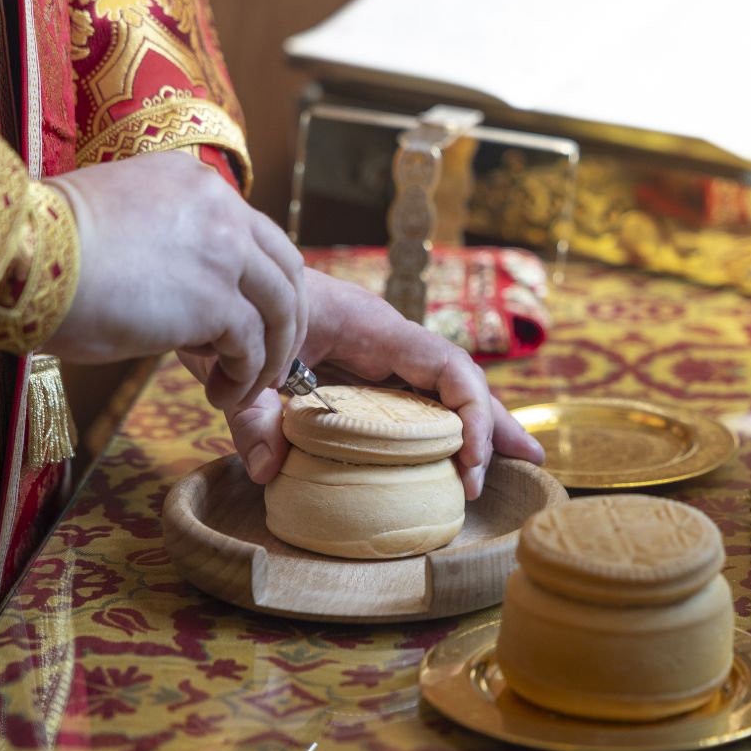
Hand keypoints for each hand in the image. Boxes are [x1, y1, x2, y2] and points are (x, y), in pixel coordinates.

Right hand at [42, 151, 306, 408]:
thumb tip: (176, 289)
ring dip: (269, 358)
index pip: (256, 234)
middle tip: (270, 361)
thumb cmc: (44, 250)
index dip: (263, 283)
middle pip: (285, 271)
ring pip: (280, 312)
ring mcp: (225, 253)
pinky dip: (245, 378)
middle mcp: (221, 207)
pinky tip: (222, 395)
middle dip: (285, 322)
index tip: (253, 319)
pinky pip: (253, 349)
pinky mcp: (217, 302)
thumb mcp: (117, 220)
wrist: (21, 259)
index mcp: (195, 181)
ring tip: (243, 389)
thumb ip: (162, 238)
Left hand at [182, 269, 543, 498]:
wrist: (218, 280)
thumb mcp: (239, 366)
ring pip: (439, 391)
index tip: (468, 464)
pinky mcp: (359, 371)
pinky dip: (434, 427)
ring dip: (474, 426)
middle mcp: (386, 340)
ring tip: (512, 463)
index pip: (446, 366)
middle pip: (457, 382)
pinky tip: (448, 457)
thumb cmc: (236, 311)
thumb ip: (252, 415)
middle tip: (531, 461)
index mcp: (372, 328)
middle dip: (495, 421)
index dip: (470, 414)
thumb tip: (269, 470)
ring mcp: (375, 355)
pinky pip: (408, 399)